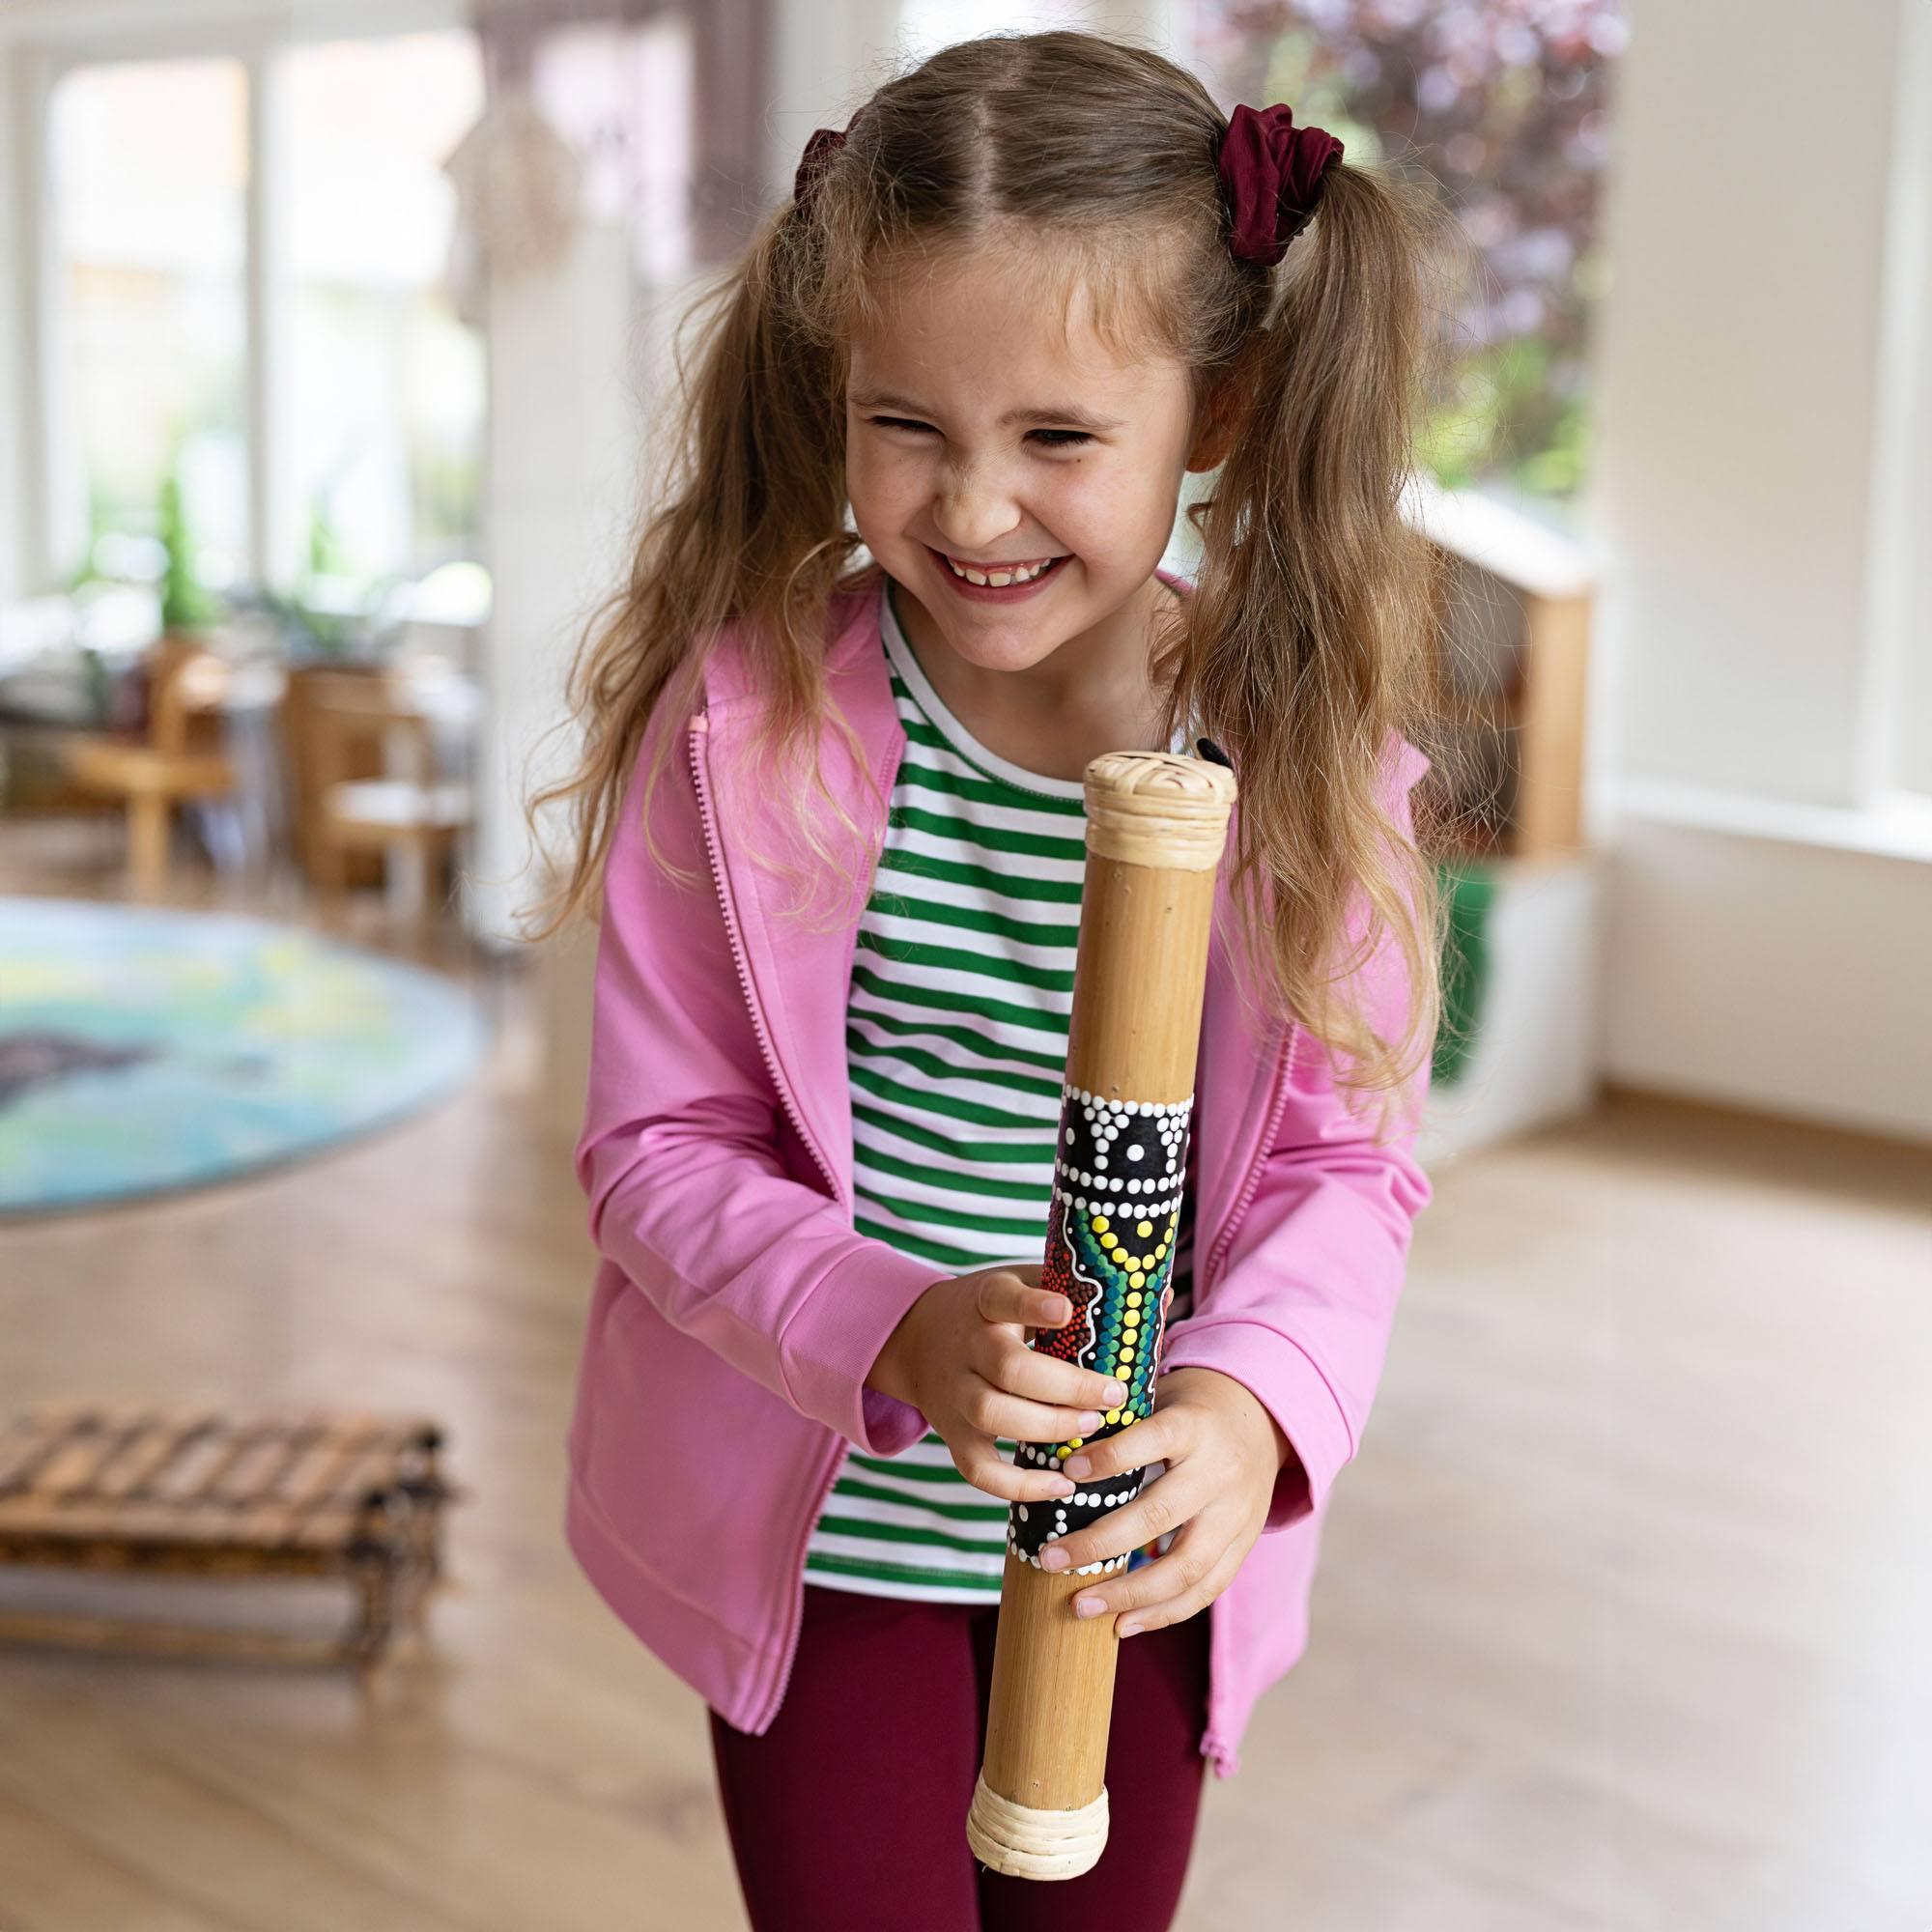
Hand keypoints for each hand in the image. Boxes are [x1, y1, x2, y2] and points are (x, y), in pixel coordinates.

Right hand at [867, 1264, 1129, 1505]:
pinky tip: (1062, 1487)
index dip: (1033, 1307)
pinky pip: (979, 1470)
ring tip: (1091, 1431)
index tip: (1066, 1312)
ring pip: (991, 1414)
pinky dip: (1019, 1486)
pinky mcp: (952, 1434)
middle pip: (1008, 1368)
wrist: (917, 1339)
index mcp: (986, 1301)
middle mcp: (966, 1347)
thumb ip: (1080, 1292)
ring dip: (1046, 1428)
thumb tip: (1164, 1292)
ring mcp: (954, 1393)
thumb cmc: (993, 1313)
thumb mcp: (1021, 1284)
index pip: (1004, 1298)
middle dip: (1065, 1386)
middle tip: (1112, 1396)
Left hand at [1035, 1366, 1293, 1636]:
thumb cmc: (1191, 1410)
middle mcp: (1219, 1472)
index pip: (1151, 1441)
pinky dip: (1164, 1613)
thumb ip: (1121, 1426)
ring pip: (1186, 1566)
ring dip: (1129, 1594)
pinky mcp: (1244, 1545)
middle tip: (1051, 1559)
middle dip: (1100, 1544)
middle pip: (1160, 1515)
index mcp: (1194, 1426)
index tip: (1066, 1473)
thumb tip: (1055, 1458)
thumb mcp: (1162, 1398)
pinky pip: (1206, 1589)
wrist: (1262, 1420)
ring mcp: (1236, 1515)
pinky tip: (1124, 1624)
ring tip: (1081, 1606)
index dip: (1109, 1459)